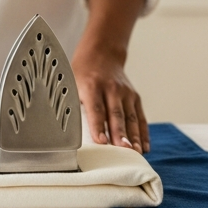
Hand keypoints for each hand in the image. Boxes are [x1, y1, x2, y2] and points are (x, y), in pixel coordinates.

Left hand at [71, 0, 148, 152]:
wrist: (102, 54)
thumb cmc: (81, 73)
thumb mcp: (71, 84)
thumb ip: (70, 104)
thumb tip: (62, 130)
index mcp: (91, 86)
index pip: (95, 109)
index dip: (98, 126)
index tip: (102, 142)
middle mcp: (111, 89)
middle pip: (116, 115)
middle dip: (121, 134)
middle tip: (125, 150)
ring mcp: (125, 93)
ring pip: (131, 117)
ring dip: (135, 136)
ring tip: (137, 153)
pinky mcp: (134, 98)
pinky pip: (140, 117)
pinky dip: (143, 132)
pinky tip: (144, 146)